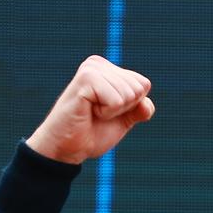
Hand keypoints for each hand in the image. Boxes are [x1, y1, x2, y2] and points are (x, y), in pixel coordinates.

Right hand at [25, 55, 154, 164]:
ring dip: (114, 111)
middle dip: (124, 108)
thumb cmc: (92, 133)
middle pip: (139, 89)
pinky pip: (117, 100)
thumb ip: (140, 109)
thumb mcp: (124, 120)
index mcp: (108, 68)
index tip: (108, 111)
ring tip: (92, 112)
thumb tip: (145, 103)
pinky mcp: (86, 79)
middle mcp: (98, 64)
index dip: (131, 106)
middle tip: (98, 113)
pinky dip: (107, 113)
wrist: (67, 149)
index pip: (143, 85)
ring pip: (129, 94)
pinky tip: (88, 111)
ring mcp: (91, 69)